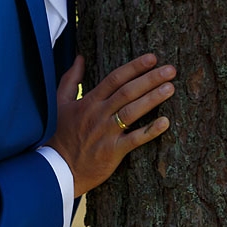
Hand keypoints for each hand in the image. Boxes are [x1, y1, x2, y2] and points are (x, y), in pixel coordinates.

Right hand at [47, 53, 175, 196]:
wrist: (55, 169)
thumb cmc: (59, 135)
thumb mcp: (60, 103)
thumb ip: (71, 79)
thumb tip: (79, 57)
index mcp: (89, 101)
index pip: (115, 79)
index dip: (134, 67)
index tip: (152, 58)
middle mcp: (99, 114)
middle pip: (127, 92)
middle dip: (150, 79)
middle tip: (170, 69)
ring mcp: (106, 133)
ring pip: (132, 111)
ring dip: (152, 99)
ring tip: (170, 88)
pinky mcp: (112, 151)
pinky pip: (134, 139)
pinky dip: (150, 130)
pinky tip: (165, 122)